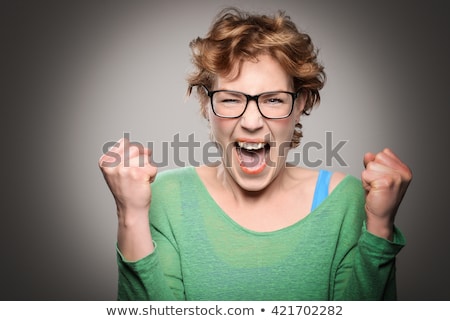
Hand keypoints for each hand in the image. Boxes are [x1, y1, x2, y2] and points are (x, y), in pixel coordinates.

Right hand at [99, 137, 156, 259]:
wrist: (131, 210)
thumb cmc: (126, 190)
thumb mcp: (116, 171)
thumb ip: (122, 156)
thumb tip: (143, 147)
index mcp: (105, 162)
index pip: (124, 143)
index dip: (132, 153)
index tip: (129, 167)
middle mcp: (113, 164)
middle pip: (136, 148)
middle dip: (141, 159)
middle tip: (137, 174)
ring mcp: (125, 169)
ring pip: (146, 157)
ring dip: (147, 168)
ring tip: (140, 179)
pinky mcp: (138, 174)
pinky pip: (153, 166)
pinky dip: (153, 175)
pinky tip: (145, 184)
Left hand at [361, 148, 411, 239]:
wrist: (380, 216)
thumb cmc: (379, 198)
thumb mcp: (377, 176)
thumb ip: (374, 163)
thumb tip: (368, 154)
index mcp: (404, 169)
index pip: (383, 153)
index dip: (376, 166)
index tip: (380, 180)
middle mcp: (403, 173)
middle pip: (376, 157)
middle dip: (371, 171)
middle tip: (376, 185)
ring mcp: (397, 177)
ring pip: (370, 166)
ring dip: (368, 178)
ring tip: (375, 189)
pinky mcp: (387, 183)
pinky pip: (366, 174)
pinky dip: (365, 183)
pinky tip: (373, 192)